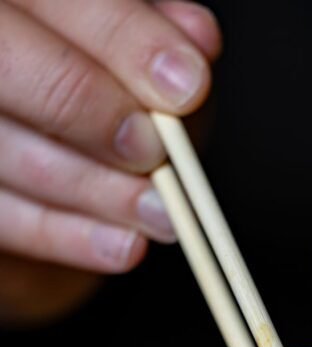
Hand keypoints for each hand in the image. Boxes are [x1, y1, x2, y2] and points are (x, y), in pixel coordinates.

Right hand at [0, 0, 220, 324]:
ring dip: (96, 190)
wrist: (52, 143)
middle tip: (156, 152)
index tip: (186, 86)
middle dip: (93, 114)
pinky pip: (4, 218)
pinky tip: (124, 246)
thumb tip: (197, 39)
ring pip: (9, 152)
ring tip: (164, 214)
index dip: (122, 40)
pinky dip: (68, 237)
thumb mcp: (130, 54)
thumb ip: (152, 41)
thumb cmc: (101, 84)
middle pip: (10, 67)